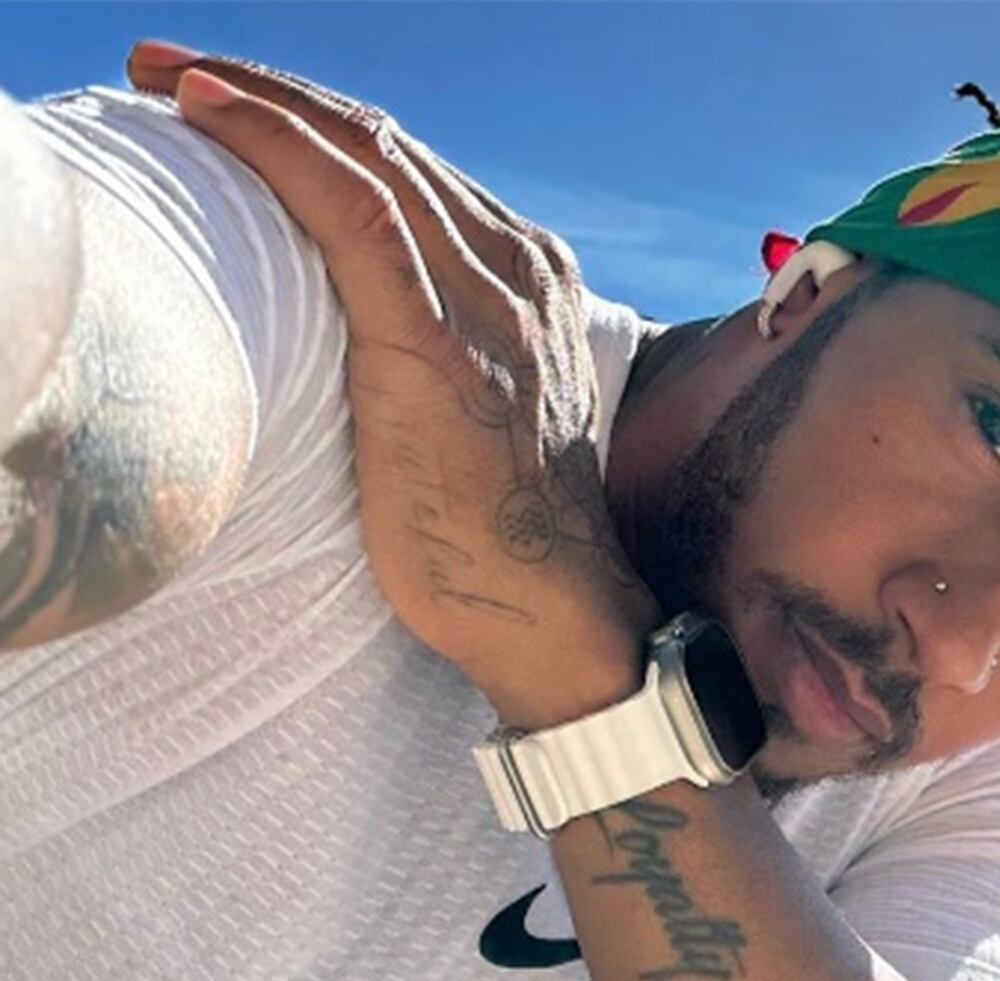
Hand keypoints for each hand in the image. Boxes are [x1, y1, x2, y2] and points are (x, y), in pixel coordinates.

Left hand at [126, 44, 659, 722]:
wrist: (549, 609)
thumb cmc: (494, 532)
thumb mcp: (480, 410)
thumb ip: (442, 342)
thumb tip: (349, 330)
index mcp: (531, 277)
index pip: (409, 169)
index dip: (312, 121)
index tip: (225, 101)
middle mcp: (518, 270)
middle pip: (382, 144)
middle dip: (270, 91)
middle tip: (165, 64)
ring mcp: (488, 301)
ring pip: (364, 156)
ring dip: (255, 100)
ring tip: (163, 72)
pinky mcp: (439, 344)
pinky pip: (352, 212)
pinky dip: (275, 148)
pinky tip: (205, 112)